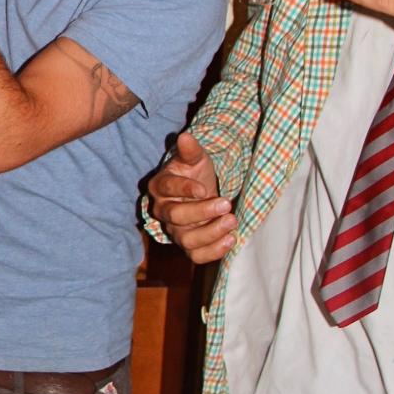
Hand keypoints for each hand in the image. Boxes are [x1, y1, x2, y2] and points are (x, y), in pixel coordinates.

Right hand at [147, 130, 234, 263]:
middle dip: (202, 212)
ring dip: (211, 233)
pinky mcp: (189, 246)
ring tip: (232, 221)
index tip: (204, 189)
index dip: (184, 189)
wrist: (202, 192)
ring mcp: (175, 231)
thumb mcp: (195, 159)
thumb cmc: (195, 174)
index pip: (167, 189)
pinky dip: (213, 252)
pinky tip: (230, 239)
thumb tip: (185, 137)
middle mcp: (163, 211)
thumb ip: (190, 151)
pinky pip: (196, 256)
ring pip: (186, 240)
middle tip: (227, 204)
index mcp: (160, 187)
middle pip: (176, 217)